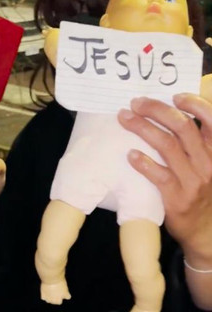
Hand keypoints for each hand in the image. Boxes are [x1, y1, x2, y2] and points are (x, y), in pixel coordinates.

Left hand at [118, 95, 211, 264]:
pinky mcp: (177, 198)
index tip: (174, 96)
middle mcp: (208, 163)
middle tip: (136, 103)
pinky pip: (158, 175)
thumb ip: (195, 142)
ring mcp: (193, 181)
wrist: (205, 231)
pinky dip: (143, 162)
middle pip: (182, 127)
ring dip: (142, 128)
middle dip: (157, 110)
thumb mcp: (207, 163)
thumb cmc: (201, 189)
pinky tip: (130, 154)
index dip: (194, 104)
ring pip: (167, 146)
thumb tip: (169, 111)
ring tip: (125, 118)